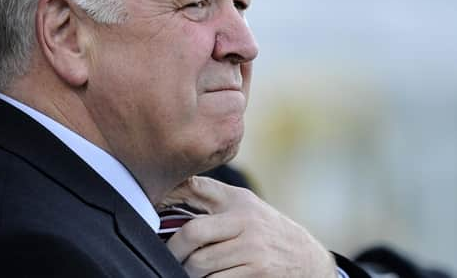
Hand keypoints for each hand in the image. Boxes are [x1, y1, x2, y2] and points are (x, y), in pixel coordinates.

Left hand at [159, 176, 337, 277]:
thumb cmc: (267, 233)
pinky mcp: (257, 269)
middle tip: (167, 258)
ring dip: (188, 272)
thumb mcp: (247, 209)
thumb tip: (168, 205)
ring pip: (200, 262)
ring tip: (187, 272)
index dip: (168, 195)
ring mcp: (252, 245)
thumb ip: (215, 205)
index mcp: (237, 198)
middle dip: (173, 249)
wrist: (308, 259)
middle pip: (192, 231)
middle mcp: (245, 218)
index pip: (196, 187)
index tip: (149, 206)